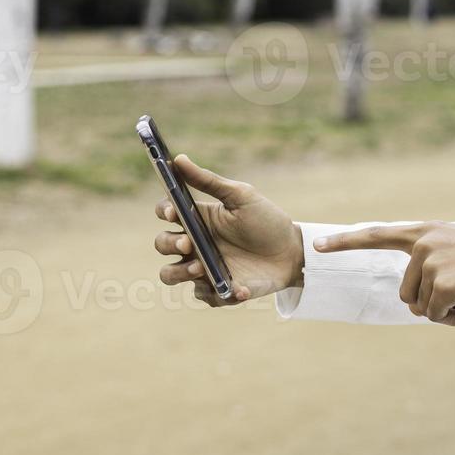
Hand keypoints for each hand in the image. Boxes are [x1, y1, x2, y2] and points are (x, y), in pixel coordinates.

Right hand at [150, 154, 303, 306]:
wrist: (292, 252)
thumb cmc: (266, 221)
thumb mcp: (242, 197)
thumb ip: (209, 181)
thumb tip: (178, 159)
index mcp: (198, 219)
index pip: (166, 213)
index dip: (164, 211)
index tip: (173, 212)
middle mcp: (195, 244)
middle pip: (162, 244)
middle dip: (168, 244)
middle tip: (188, 245)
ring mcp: (203, 268)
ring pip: (170, 274)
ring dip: (179, 272)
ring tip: (201, 268)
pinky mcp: (217, 290)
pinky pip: (204, 296)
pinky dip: (220, 293)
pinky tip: (241, 288)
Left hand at [311, 222, 454, 326]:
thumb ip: (436, 268)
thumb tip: (423, 310)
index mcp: (426, 232)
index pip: (377, 234)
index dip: (346, 243)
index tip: (317, 248)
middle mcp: (423, 243)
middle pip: (405, 294)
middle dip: (431, 305)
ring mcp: (431, 261)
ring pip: (420, 308)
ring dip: (446, 314)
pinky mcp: (443, 283)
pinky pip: (436, 316)